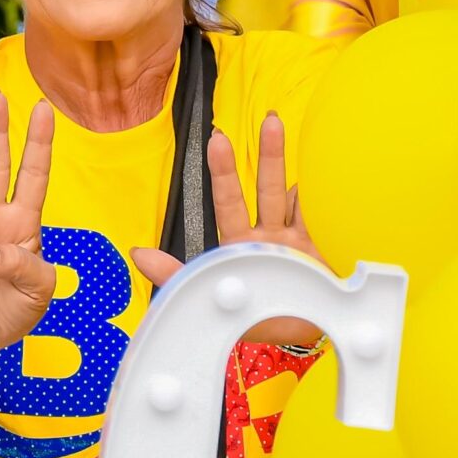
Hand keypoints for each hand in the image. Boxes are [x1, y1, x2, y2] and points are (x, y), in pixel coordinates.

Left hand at [130, 112, 321, 346]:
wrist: (300, 336)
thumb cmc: (254, 319)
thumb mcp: (207, 297)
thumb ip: (173, 276)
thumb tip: (137, 253)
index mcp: (239, 246)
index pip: (229, 202)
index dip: (223, 172)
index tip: (218, 141)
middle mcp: (267, 237)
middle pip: (264, 188)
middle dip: (264, 154)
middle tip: (267, 121)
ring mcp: (294, 240)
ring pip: (289, 192)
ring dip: (285, 161)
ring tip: (278, 123)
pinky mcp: (318, 248)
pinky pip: (318, 213)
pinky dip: (319, 190)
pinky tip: (321, 163)